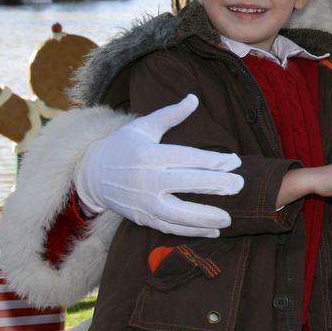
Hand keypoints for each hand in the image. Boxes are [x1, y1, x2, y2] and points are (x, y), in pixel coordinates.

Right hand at [74, 94, 243, 237]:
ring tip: (229, 218)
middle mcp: (146, 179)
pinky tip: (213, 232)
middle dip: (215, 185)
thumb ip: (171, 115)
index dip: (212, 161)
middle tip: (240, 185)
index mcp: (149, 154)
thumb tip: (194, 98)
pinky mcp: (142, 218)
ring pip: (178, 213)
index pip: (186, 158)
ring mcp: (143, 202)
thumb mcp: (144, 126)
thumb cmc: (123, 146)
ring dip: (205, 218)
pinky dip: (191, 232)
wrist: (91, 175)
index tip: (234, 161)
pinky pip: (170, 228)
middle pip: (185, 184)